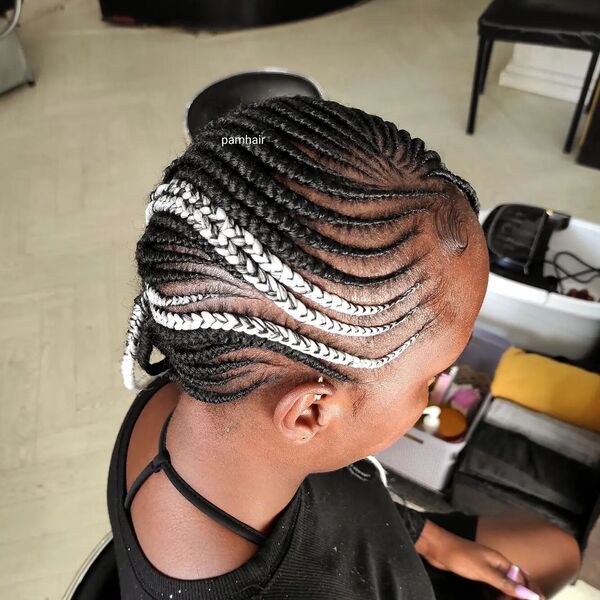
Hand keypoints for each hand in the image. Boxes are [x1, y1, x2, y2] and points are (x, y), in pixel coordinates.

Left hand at [416, 520, 545, 599]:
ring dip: (506, 596)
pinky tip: (494, 599)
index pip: (523, 579)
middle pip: (514, 583)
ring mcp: (486, 568)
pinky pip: (492, 586)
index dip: (530, 592)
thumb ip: (504, 582)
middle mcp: (496, 564)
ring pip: (503, 585)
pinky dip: (495, 594)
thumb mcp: (483, 571)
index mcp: (501, 561)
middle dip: (517, 596)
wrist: (437, 547)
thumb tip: (528, 593)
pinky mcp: (477, 572)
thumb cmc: (459, 555)